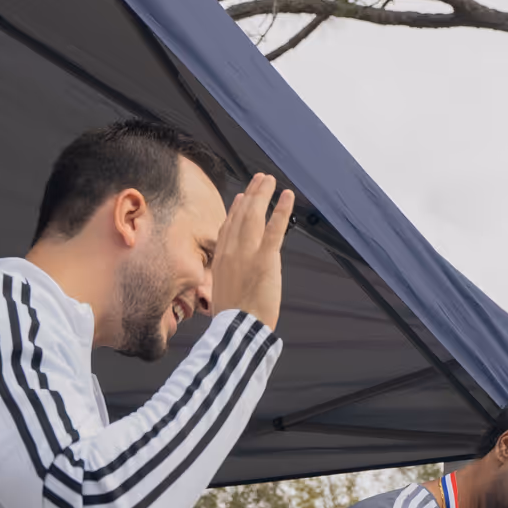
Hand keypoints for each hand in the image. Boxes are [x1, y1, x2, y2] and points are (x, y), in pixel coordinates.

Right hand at [211, 172, 294, 330]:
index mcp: (220, 259)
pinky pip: (274, 229)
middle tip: (260, 180)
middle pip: (240, 215)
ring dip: (263, 194)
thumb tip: (235, 273)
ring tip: (270, 180)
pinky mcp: (265, 259)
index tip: (241, 197)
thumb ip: (229, 275)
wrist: (239, 327)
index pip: (227, 227)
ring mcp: (247, 253)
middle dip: (251, 195)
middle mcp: (231, 251)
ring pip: (254, 216)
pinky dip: (281, 210)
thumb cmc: (234, 317)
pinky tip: (287, 196)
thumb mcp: (222, 291)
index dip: (235, 210)